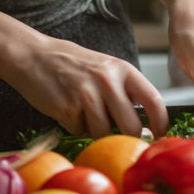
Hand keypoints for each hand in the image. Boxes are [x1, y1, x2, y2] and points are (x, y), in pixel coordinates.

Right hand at [5, 33, 168, 138]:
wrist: (33, 56)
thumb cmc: (71, 64)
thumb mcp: (104, 68)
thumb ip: (123, 90)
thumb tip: (144, 124)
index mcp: (122, 69)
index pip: (153, 99)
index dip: (160, 123)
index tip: (159, 136)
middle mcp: (107, 80)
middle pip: (131, 126)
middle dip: (126, 138)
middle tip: (117, 136)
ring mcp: (87, 95)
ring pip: (104, 134)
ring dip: (96, 132)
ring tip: (84, 112)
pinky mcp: (68, 109)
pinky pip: (81, 132)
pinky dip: (76, 127)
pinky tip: (68, 110)